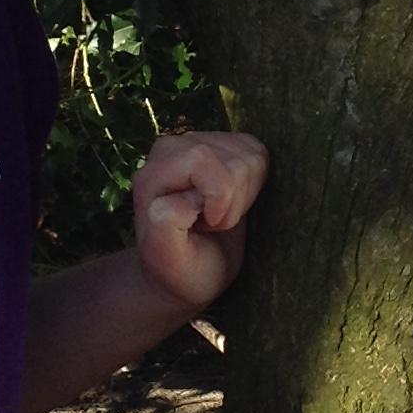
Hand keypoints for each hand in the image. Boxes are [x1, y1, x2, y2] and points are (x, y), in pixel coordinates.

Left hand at [131, 130, 267, 316]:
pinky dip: (255, 185)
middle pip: (234, 160)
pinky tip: (231, 202)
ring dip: (244, 195)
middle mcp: (172, 149)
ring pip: (251, 156)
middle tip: (210, 224)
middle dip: (234, 201)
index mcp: (152, 174)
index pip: (202, 159)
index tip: (204, 226)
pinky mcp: (225, 145)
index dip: (219, 199)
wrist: (190, 270)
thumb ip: (166, 224)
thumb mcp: (168, 260)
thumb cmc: (180, 270)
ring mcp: (199, 142)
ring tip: (217, 215)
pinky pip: (260, 154)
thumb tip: (186, 194)